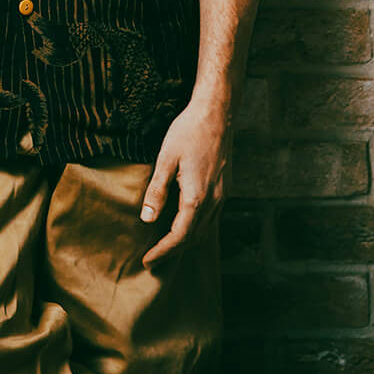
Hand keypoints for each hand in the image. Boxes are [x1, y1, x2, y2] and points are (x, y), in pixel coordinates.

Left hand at [139, 99, 232, 270]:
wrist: (217, 112)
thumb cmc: (189, 131)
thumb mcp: (166, 158)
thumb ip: (157, 190)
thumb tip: (147, 219)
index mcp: (197, 196)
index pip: (180, 236)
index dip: (163, 251)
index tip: (147, 261)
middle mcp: (214, 201)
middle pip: (194, 238)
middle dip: (174, 252)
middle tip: (153, 260)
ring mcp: (223, 195)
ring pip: (206, 231)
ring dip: (187, 243)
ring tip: (167, 248)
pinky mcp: (225, 188)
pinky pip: (212, 219)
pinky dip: (198, 229)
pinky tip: (186, 225)